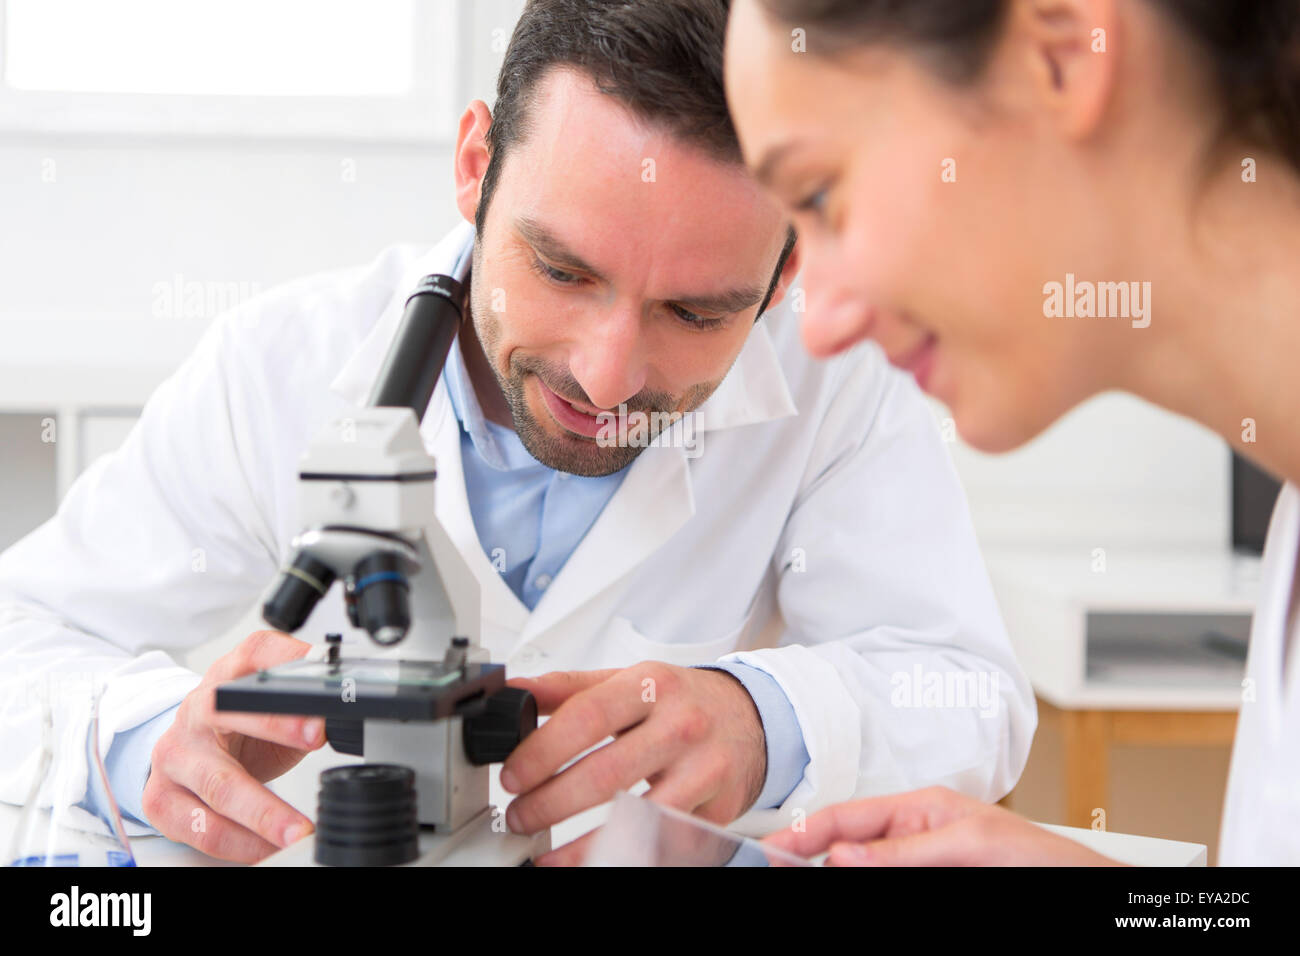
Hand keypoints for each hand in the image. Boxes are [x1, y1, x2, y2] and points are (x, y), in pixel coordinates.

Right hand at [142, 630, 325, 861]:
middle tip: (319, 739)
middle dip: (276, 726)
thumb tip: (354, 710)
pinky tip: (266, 849)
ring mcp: (175, 754)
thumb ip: (309, 703)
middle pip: (227, 710)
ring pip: (218, 783)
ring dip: (263, 812)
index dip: (288, 663)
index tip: (321, 681)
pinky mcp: (161, 798)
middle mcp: (196, 710)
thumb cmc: (241, 728)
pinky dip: (239, 844)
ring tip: (298, 831)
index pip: (256, 654)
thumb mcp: (278, 708)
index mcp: (229, 675)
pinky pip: (201, 827)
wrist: (188, 752)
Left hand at [501, 663, 767, 865]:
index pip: (586, 717)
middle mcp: (681, 725)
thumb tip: (515, 690)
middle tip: (520, 816)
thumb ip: (570, 687)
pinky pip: (664, 843)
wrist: (752, 718)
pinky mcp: (716, 812)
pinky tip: (594, 860)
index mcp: (652, 685)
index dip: (542, 751)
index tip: (512, 776)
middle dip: (550, 803)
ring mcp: (703, 771)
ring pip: (637, 819)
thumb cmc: (682, 701)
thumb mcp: (629, 679)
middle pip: (605, 774)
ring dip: (582, 845)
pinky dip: (625, 855)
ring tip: (547, 853)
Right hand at [762, 785, 1121, 865]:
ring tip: (807, 873)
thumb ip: (903, 849)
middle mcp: (914, 836)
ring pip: (863, 867)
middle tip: (783, 869)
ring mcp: (919, 863)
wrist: (1075, 883)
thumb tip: (846, 854)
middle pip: (848, 846)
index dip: (807, 831)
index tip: (775, 849)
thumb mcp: (964, 845)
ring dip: (838, 869)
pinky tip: (847, 881)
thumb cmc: (1034, 854)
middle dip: (815, 855)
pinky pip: (885, 878)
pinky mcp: (928, 882)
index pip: (849, 817)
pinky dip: (861, 879)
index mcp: (919, 808)